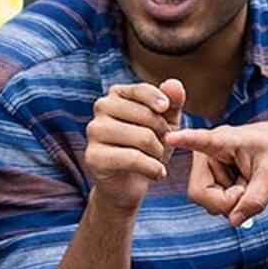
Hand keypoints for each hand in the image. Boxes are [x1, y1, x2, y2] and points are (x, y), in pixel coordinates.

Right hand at [84, 79, 185, 212]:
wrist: (128, 184)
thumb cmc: (147, 148)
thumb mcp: (165, 124)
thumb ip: (173, 102)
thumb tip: (174, 84)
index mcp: (116, 94)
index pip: (142, 90)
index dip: (161, 102)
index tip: (166, 112)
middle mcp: (101, 108)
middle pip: (146, 116)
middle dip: (163, 134)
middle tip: (163, 146)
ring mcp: (94, 131)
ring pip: (142, 138)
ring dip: (158, 153)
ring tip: (158, 160)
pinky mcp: (93, 156)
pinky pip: (133, 159)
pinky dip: (152, 169)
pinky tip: (158, 174)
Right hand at [166, 120, 267, 226]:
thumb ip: (256, 199)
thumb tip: (234, 221)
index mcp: (222, 140)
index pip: (201, 141)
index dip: (185, 140)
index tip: (170, 137)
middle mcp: (206, 153)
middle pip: (200, 192)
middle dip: (225, 202)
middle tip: (246, 192)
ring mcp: (206, 168)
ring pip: (206, 201)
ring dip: (230, 202)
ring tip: (246, 185)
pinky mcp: (209, 178)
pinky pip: (213, 202)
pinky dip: (230, 202)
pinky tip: (242, 188)